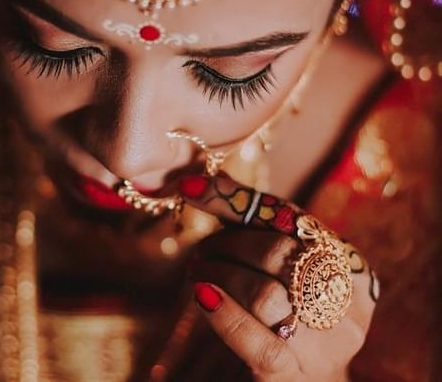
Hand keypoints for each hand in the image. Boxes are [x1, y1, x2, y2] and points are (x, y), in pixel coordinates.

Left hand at [179, 173, 378, 381]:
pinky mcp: (294, 374)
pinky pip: (255, 340)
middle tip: (201, 251)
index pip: (289, 217)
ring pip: (263, 294)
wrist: (311, 380)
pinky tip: (202, 295)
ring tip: (197, 271)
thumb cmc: (293, 311)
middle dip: (227, 245)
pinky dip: (223, 312)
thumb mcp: (285, 266)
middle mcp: (346, 301)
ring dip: (219, 275)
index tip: (192, 186)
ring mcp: (325, 342)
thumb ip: (251, 224)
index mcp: (349, 264)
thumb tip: (205, 180)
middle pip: (278, 252)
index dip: (237, 200)